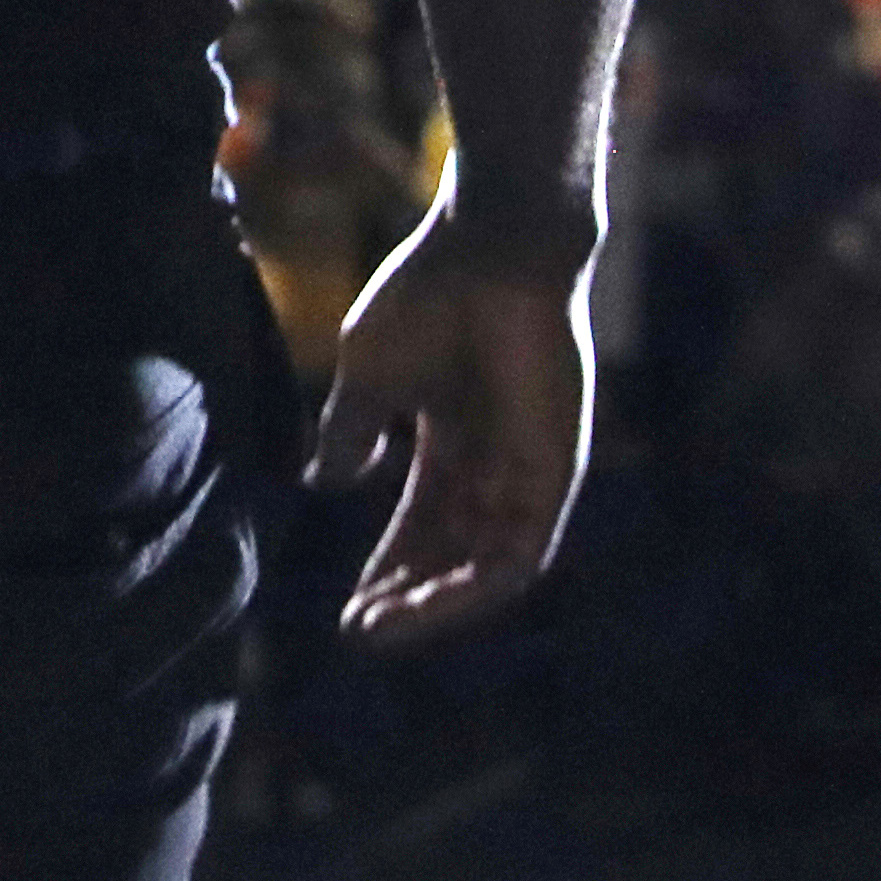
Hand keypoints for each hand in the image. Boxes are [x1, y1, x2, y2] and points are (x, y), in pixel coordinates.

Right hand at [305, 198, 596, 655]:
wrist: (491, 248)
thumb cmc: (429, 294)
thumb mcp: (370, 375)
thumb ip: (351, 433)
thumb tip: (325, 483)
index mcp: (452, 435)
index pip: (421, 523)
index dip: (384, 566)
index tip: (344, 609)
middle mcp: (494, 461)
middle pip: (451, 553)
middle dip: (404, 596)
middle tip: (356, 632)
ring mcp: (528, 469)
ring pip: (485, 567)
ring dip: (433, 605)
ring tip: (379, 627)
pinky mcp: (555, 473)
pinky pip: (520, 555)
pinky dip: (474, 589)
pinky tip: (425, 605)